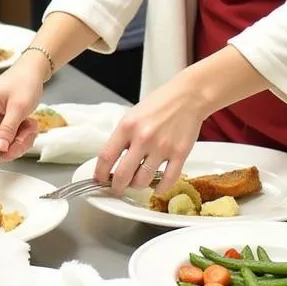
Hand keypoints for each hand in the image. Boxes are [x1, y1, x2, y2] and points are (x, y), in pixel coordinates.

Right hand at [0, 51, 46, 159]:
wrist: (29, 73)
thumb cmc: (24, 83)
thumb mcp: (19, 107)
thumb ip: (8, 129)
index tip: (14, 150)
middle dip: (6, 148)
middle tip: (25, 140)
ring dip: (12, 144)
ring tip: (28, 130)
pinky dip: (12, 139)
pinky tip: (24, 128)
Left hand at [93, 73, 207, 195]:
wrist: (187, 97)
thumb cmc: (159, 104)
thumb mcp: (132, 116)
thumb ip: (123, 137)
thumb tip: (113, 160)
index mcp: (127, 127)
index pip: (106, 156)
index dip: (100, 172)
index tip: (99, 179)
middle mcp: (143, 138)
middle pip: (123, 174)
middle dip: (117, 186)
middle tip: (117, 188)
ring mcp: (162, 147)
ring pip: (144, 180)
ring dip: (138, 186)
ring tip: (137, 183)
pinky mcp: (180, 154)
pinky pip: (168, 180)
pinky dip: (160, 188)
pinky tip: (156, 188)